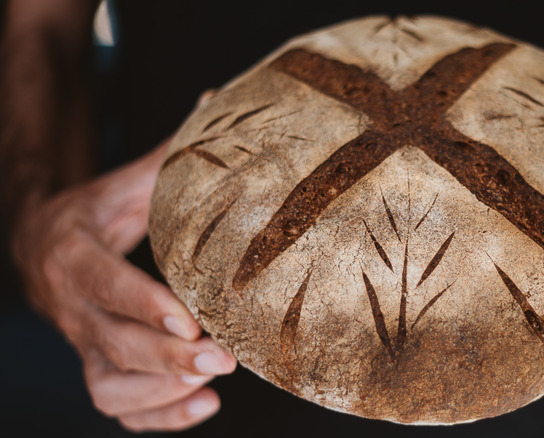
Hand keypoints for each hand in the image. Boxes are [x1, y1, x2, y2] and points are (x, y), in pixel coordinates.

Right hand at [11, 94, 236, 430]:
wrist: (42, 246)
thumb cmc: (94, 213)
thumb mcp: (125, 182)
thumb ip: (170, 152)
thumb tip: (218, 98)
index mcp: (74, 254)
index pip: (105, 286)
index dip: (143, 306)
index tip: (190, 321)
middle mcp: (71, 307)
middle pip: (110, 345)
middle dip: (165, 358)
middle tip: (222, 357)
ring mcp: (81, 344)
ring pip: (107, 387)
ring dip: (160, 394)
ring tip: (214, 385)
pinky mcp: (95, 367)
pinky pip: (116, 408)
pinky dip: (157, 418)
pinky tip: (204, 407)